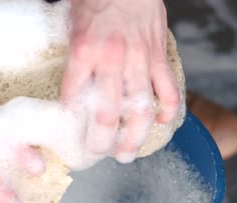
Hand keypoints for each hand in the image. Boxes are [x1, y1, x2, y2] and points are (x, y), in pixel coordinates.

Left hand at [61, 0, 180, 162]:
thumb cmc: (96, 0)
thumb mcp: (71, 26)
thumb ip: (72, 59)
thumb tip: (69, 89)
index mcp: (84, 52)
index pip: (73, 98)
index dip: (70, 122)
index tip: (69, 135)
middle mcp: (111, 60)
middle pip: (108, 114)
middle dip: (102, 141)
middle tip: (98, 154)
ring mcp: (139, 60)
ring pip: (140, 109)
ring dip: (134, 137)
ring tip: (127, 154)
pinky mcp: (158, 56)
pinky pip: (168, 90)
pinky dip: (166, 110)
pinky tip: (160, 123)